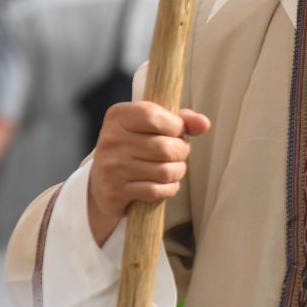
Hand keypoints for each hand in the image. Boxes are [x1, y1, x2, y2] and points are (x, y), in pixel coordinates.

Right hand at [88, 101, 211, 246]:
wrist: (102, 183)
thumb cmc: (134, 147)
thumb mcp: (152, 126)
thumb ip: (180, 120)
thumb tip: (203, 124)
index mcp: (119, 116)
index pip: (154, 116)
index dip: (176, 126)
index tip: (177, 131)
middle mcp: (111, 139)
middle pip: (166, 148)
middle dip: (181, 152)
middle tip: (177, 154)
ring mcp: (111, 166)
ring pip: (164, 171)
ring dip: (177, 172)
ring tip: (172, 169)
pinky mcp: (115, 191)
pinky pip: (156, 191)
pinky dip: (168, 189)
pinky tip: (165, 185)